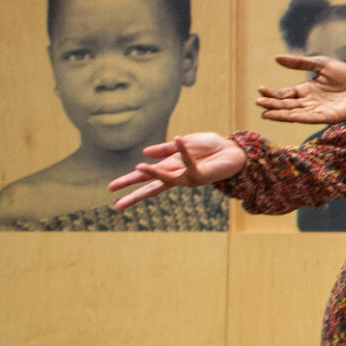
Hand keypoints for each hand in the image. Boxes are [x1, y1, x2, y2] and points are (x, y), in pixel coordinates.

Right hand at [108, 133, 245, 209]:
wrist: (234, 150)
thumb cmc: (210, 148)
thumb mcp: (185, 143)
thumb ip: (166, 149)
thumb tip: (145, 152)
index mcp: (170, 167)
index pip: (146, 178)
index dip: (129, 183)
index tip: (111, 190)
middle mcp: (177, 175)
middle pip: (152, 187)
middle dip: (134, 196)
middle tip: (117, 205)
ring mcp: (189, 177)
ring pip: (167, 178)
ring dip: (153, 172)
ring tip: (138, 167)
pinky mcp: (202, 174)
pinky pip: (189, 162)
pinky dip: (183, 151)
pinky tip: (178, 139)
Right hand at [255, 53, 345, 124]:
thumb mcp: (321, 64)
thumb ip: (300, 63)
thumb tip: (276, 58)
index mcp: (305, 90)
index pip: (284, 94)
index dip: (272, 94)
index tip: (260, 90)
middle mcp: (309, 102)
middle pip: (286, 105)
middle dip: (272, 104)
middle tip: (258, 102)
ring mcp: (318, 111)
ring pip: (295, 113)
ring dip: (281, 114)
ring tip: (266, 113)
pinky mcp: (329, 117)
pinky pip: (312, 118)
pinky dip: (300, 117)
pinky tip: (290, 116)